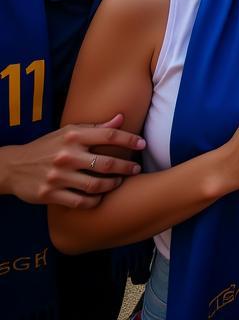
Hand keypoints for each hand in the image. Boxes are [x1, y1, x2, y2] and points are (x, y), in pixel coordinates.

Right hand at [0, 114, 143, 207]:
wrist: (13, 166)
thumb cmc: (47, 146)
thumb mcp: (68, 131)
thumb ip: (95, 127)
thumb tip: (121, 117)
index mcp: (73, 136)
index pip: (109, 135)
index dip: (129, 140)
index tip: (142, 144)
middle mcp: (66, 155)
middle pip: (106, 163)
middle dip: (126, 167)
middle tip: (136, 168)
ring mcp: (58, 176)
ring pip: (95, 185)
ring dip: (112, 185)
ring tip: (119, 182)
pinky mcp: (49, 194)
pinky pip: (79, 202)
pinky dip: (94, 201)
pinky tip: (100, 197)